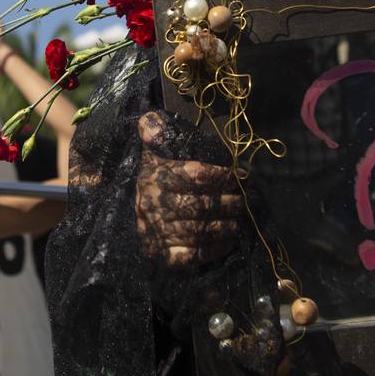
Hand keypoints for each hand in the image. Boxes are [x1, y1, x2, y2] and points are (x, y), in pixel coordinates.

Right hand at [134, 112, 243, 267]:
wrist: (128, 216)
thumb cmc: (151, 180)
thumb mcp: (152, 154)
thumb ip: (155, 135)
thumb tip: (148, 119)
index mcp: (156, 177)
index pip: (196, 175)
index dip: (223, 176)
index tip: (241, 175)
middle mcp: (155, 205)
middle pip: (201, 206)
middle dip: (229, 203)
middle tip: (246, 200)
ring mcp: (157, 233)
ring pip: (199, 231)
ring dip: (225, 227)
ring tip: (239, 221)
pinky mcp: (162, 255)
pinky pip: (191, 256)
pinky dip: (212, 250)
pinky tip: (227, 242)